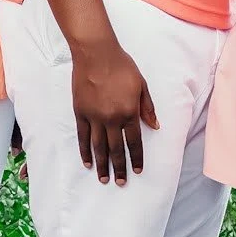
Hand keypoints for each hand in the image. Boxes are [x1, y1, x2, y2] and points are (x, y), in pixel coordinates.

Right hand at [70, 39, 158, 185]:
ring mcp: (94, 117)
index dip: (136, 158)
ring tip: (103, 179)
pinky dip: (85, 151)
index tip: (137, 171)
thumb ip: (147, 107)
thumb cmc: (121, 66)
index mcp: (129, 112)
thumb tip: (154, 127)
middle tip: (121, 183)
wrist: (96, 53)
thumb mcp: (141, 85)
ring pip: (98, 147)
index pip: (134, 142)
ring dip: (101, 165)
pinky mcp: (80, 113)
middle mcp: (111, 118)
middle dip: (119, 168)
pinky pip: (83, 137)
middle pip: (115, 149)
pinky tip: (87, 162)